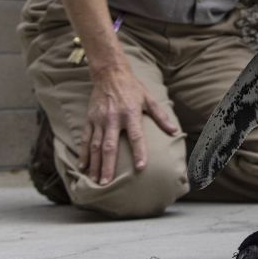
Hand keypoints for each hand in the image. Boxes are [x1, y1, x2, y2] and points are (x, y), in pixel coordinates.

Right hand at [79, 66, 177, 184]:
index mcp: (131, 114)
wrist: (110, 74)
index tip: (140, 168)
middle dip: (108, 166)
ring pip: (95, 146)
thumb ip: (161, 116)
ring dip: (95, 164)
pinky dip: (83, 154)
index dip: (139, 152)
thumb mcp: (149, 99)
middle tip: (107, 183)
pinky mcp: (89, 119)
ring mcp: (99, 120)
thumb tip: (174, 131)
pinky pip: (85, 139)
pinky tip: (83, 167)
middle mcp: (113, 119)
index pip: (136, 137)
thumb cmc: (133, 88)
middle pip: (110, 146)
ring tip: (94, 180)